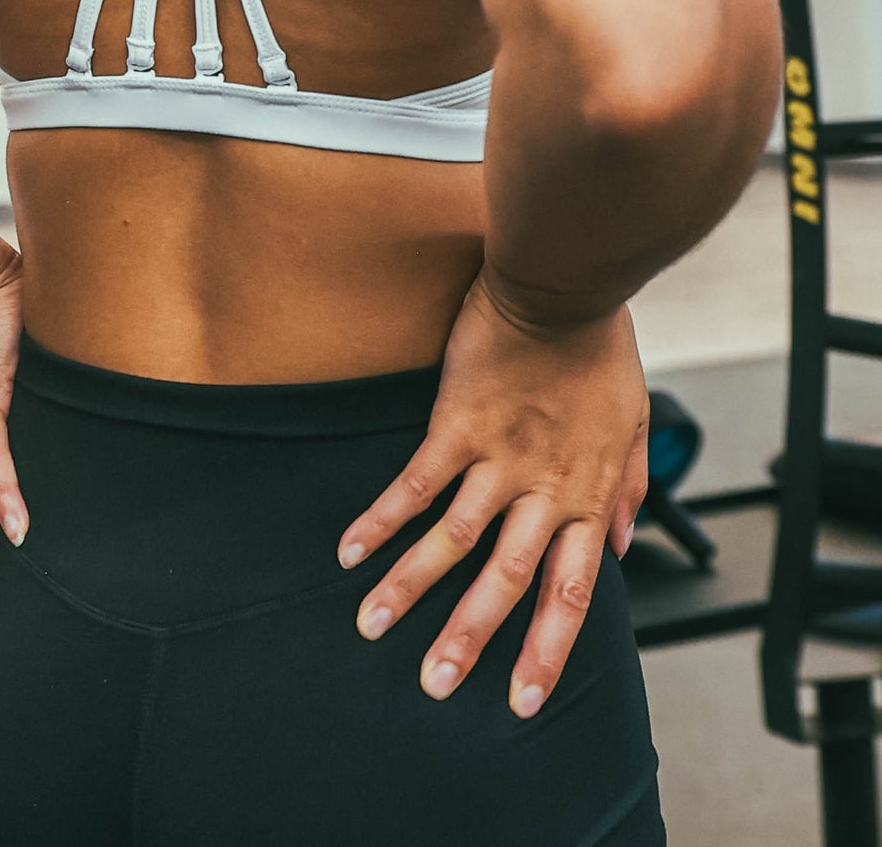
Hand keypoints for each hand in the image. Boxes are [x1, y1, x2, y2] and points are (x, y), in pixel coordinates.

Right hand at [336, 271, 648, 717]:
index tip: (523, 700)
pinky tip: (351, 546)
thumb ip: (627, 486)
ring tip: (373, 625)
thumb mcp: (634, 421)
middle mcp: (542, 489)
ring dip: (411, 587)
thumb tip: (622, 544)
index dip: (546, 649)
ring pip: (453, 539)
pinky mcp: (456, 423)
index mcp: (586, 494)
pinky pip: (416, 481)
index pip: (570, 592)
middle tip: (436, 685)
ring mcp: (497, 459)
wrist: (565, 285)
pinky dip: (383, 517)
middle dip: (469, 638)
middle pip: (505, 580)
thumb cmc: (600, 346)